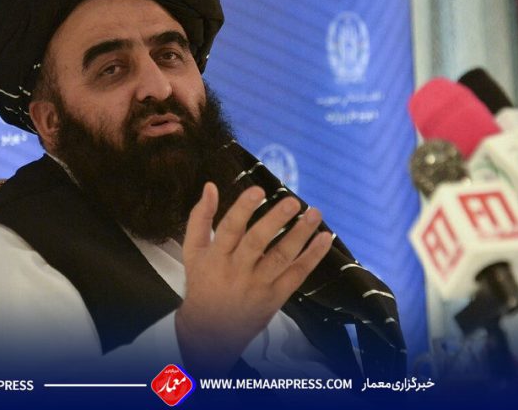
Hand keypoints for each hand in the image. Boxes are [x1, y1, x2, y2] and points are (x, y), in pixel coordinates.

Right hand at [175, 182, 331, 374]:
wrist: (211, 331)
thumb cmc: (203, 283)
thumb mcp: (192, 252)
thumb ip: (200, 218)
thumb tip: (211, 186)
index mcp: (215, 257)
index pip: (229, 229)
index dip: (243, 209)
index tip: (258, 190)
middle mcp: (237, 271)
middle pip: (257, 243)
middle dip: (276, 220)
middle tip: (293, 201)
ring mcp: (258, 286)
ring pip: (281, 258)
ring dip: (300, 235)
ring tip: (315, 213)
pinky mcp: (275, 298)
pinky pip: (297, 275)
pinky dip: (313, 257)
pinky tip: (324, 238)